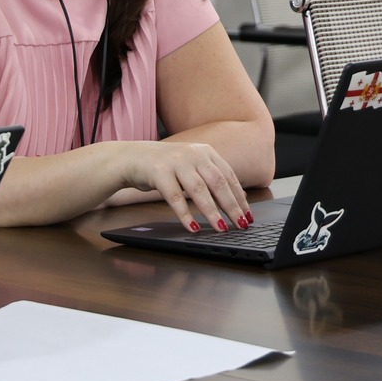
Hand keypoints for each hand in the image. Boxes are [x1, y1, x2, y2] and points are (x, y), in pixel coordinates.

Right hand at [111, 140, 252, 233]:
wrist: (133, 158)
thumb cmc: (167, 165)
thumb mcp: (192, 165)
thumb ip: (212, 177)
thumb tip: (239, 199)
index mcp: (206, 152)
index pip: (228, 176)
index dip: (240, 197)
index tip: (248, 216)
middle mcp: (193, 155)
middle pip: (217, 183)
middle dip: (231, 206)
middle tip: (241, 224)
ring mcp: (176, 162)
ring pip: (199, 190)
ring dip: (211, 212)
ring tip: (221, 228)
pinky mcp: (159, 173)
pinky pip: (175, 197)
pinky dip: (185, 215)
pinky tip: (192, 228)